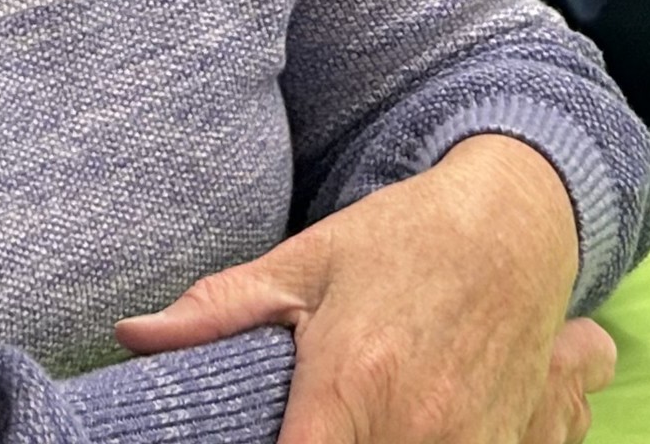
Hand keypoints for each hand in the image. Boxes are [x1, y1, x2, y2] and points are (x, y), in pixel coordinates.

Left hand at [115, 135, 615, 443]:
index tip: (249, 438)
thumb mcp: (308, 261)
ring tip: (365, 416)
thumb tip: (134, 336)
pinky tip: (412, 424)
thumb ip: (222, 310)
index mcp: (352, 383)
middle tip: (308, 420)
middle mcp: (417, 429)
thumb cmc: (402, 239)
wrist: (516, 226)